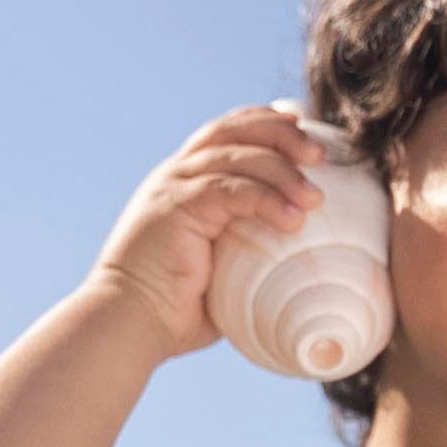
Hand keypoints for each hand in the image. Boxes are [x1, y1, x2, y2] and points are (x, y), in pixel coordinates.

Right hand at [84, 105, 323, 355]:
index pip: (226, 133)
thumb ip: (246, 251)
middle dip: (281, 134)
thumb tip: (291, 263)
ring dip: (281, 169)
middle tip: (319, 155)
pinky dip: (265, 199)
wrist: (127, 323)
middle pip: (233, 130)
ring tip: (313, 196)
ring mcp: (173, 188)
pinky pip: (229, 190)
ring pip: (236, 156)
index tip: (302, 130)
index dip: (265, 123)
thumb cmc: (171, 309)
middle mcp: (176, 176)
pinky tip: (292, 219)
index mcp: (183, 182)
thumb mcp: (218, 271)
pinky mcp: (176, 207)